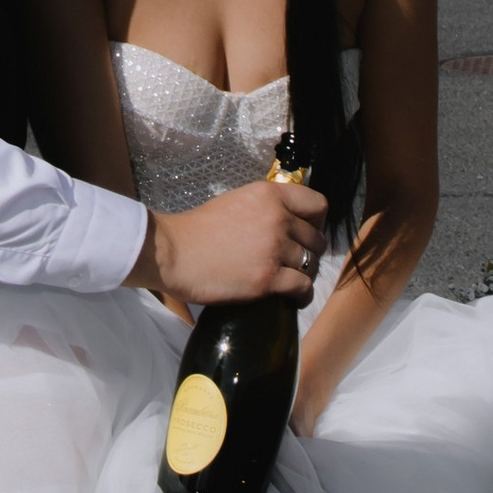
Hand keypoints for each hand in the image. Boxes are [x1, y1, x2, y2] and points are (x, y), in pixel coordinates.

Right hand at [142, 175, 327, 306]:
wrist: (174, 253)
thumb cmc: (199, 229)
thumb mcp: (238, 202)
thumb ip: (267, 208)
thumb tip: (291, 221)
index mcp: (270, 195)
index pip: (317, 204)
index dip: (317, 221)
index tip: (308, 232)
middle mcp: (278, 218)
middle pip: (316, 238)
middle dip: (310, 251)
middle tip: (296, 261)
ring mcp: (274, 249)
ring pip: (312, 264)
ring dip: (305, 274)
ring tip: (292, 280)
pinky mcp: (268, 278)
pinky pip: (302, 287)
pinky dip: (301, 295)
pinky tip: (293, 298)